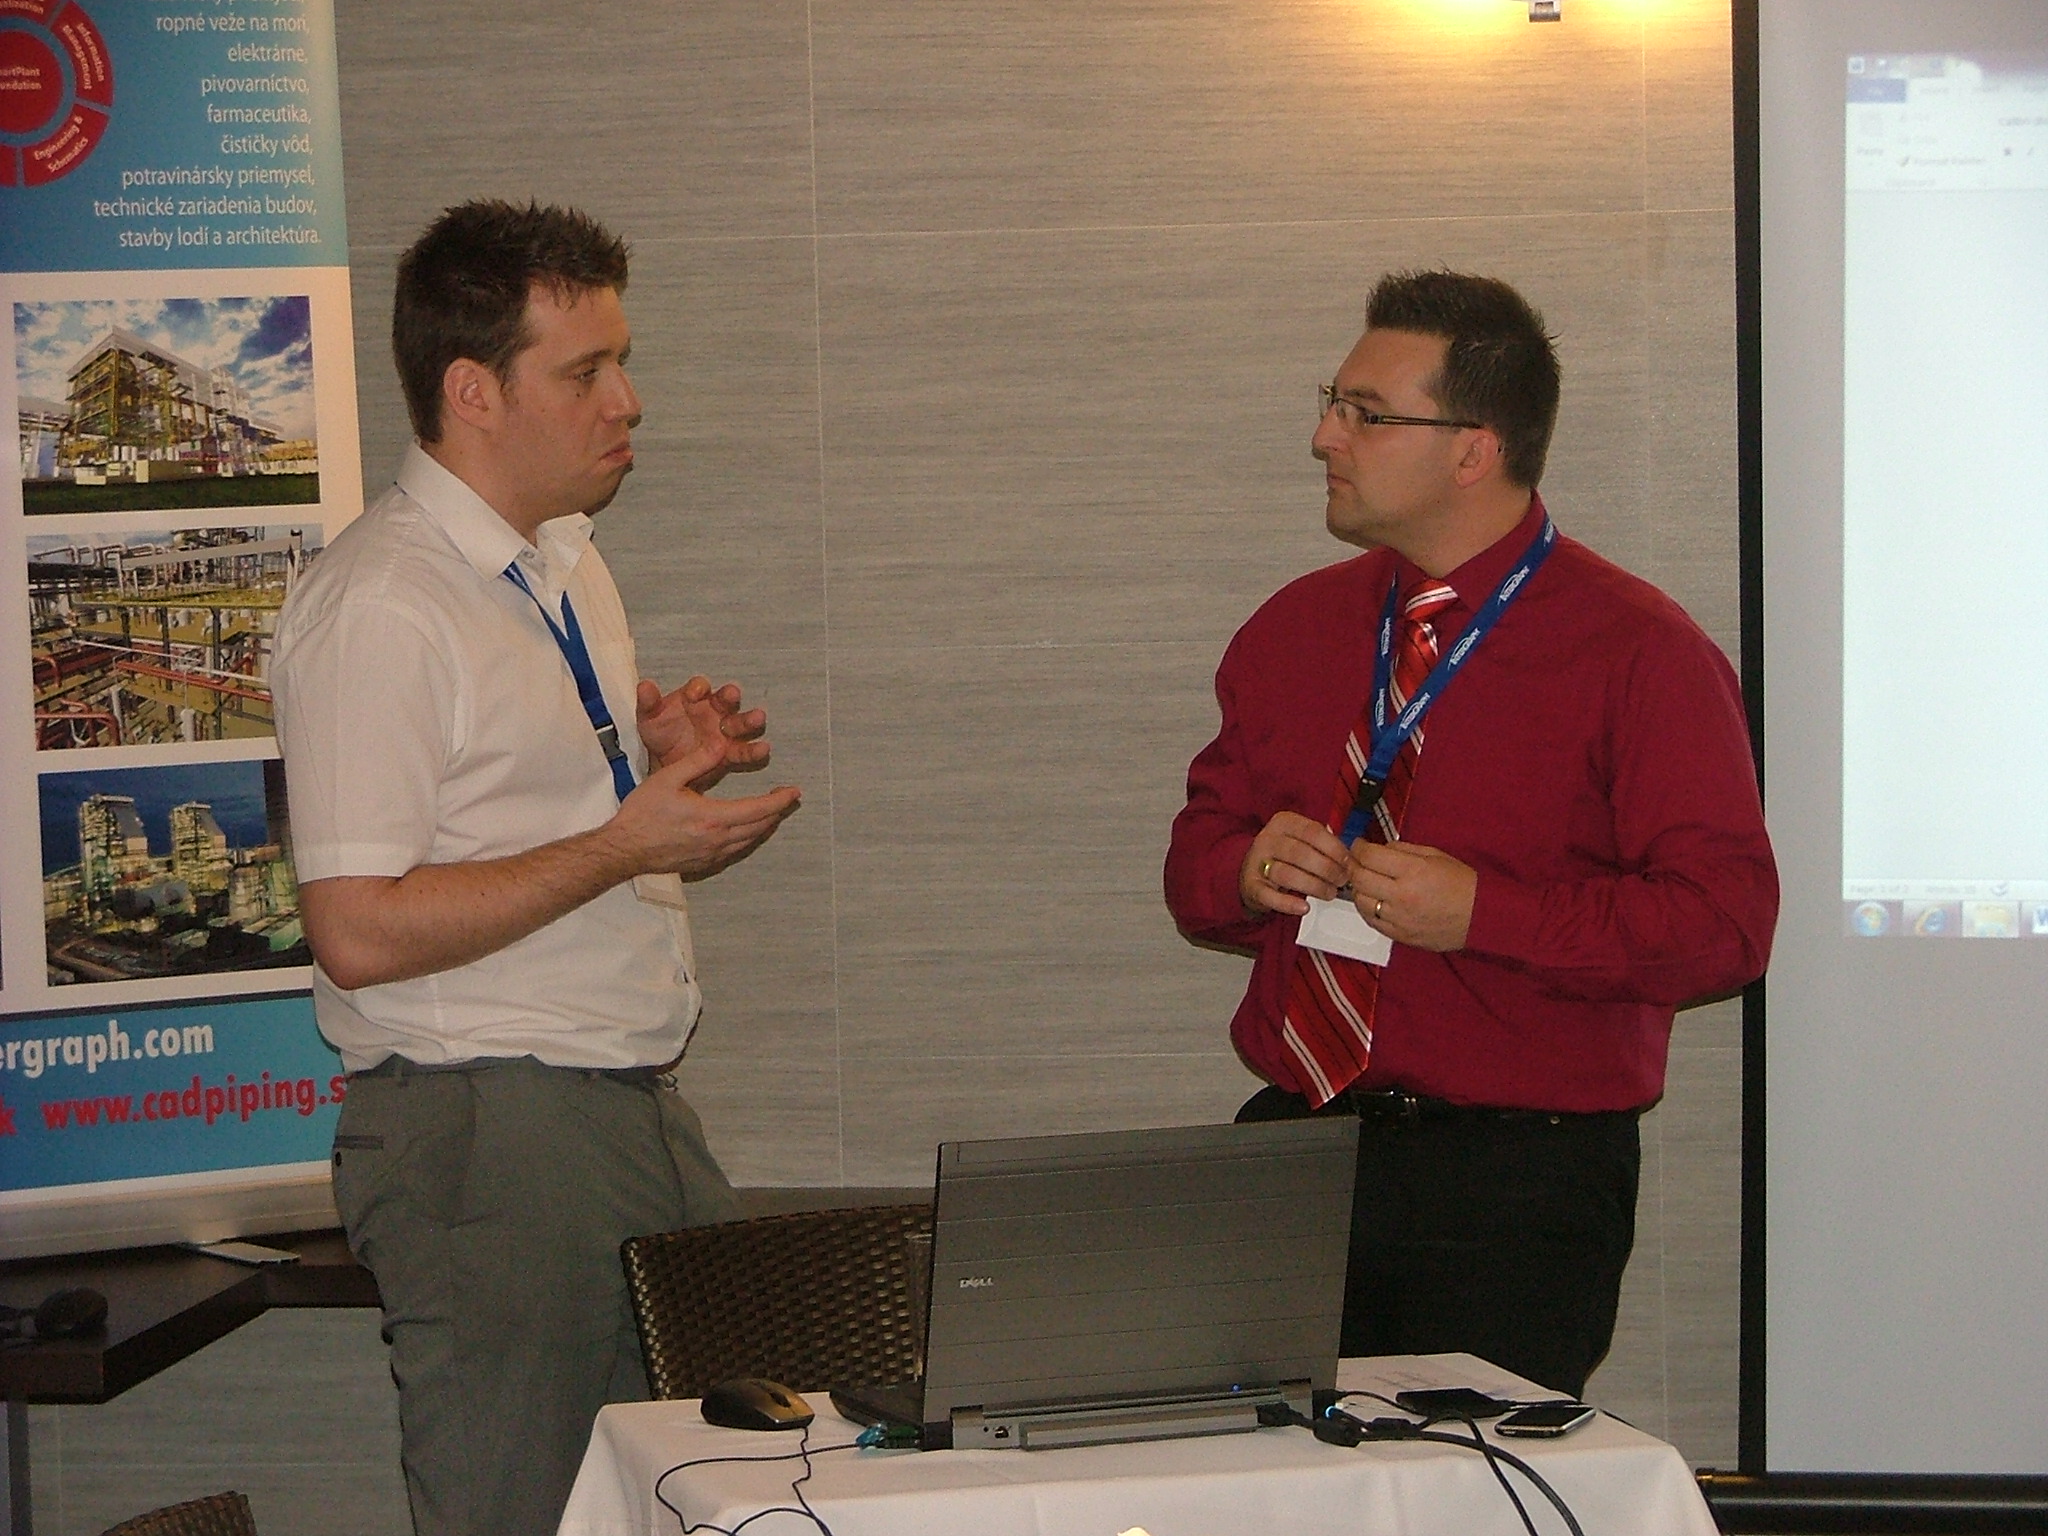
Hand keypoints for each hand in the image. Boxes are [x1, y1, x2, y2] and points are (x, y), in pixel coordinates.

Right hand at [611, 735, 799, 879]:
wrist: (624, 849)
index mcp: (713, 817)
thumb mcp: (668, 778)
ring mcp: (712, 854)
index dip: (779, 800)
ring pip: (750, 841)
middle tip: (789, 798)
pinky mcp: (704, 863)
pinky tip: (748, 831)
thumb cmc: (642, 814)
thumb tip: (721, 743)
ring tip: (774, 812)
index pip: (758, 809)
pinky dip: (749, 838)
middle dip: (778, 812)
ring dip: (765, 826)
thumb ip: (698, 760)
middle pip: (760, 827)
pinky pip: (736, 851)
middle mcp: (718, 839)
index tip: (794, 792)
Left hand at [636, 675, 769, 789]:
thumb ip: (648, 703)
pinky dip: (754, 750)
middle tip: (733, 695)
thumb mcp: (649, 719)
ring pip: (740, 723)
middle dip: (730, 696)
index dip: (698, 688)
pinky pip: (744, 750)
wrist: (665, 764)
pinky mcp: (730, 752)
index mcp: (694, 698)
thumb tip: (645, 685)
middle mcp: (713, 711)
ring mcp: (724, 731)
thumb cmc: (660, 734)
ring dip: (749, 720)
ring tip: (758, 718)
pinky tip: (763, 749)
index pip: (699, 687)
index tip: (695, 693)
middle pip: (725, 700)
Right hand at [1239, 812, 1350, 917]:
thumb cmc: (1284, 855)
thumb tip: (1347, 854)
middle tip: (1342, 881)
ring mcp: (1256, 862)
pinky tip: (1305, 907)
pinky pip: (1270, 896)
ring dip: (1314, 886)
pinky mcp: (1251, 886)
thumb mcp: (1300, 838)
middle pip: (1301, 853)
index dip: (1334, 848)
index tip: (1348, 862)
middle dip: (1327, 869)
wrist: (1251, 871)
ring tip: (1329, 893)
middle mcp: (1268, 839)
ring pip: (1288, 874)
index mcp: (1283, 822)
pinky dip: (1288, 904)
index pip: (1312, 831)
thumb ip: (1322, 840)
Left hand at [1346, 841, 1475, 951]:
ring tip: (1365, 881)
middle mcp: (1401, 895)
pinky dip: (1366, 908)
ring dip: (1357, 888)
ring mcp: (1398, 918)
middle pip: (1359, 878)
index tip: (1359, 845)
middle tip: (1355, 860)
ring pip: (1360, 901)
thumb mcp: (1435, 855)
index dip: (1359, 847)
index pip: (1369, 856)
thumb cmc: (1462, 883)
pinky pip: (1371, 921)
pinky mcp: (1399, 935)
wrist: (1481, 916)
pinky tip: (1372, 900)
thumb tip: (1380, 848)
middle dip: (1352, 865)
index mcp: (1412, 871)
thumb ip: (1403, 850)